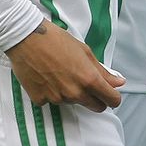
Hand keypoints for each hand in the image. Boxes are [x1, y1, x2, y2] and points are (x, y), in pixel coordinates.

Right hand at [6, 21, 124, 111]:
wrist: (26, 39)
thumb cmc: (57, 41)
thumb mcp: (85, 52)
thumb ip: (103, 72)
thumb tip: (119, 82)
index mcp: (89, 79)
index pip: (111, 100)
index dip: (113, 97)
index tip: (111, 94)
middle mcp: (74, 93)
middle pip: (95, 106)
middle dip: (97, 98)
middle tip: (88, 83)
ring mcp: (56, 98)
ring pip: (73, 102)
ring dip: (72, 93)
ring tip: (62, 72)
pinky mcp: (40, 100)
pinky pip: (52, 101)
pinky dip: (52, 92)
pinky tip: (47, 77)